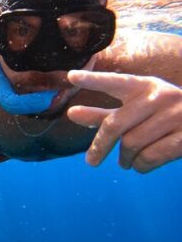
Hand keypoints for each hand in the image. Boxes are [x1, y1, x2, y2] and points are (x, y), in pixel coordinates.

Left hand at [67, 70, 181, 172]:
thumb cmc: (163, 116)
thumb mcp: (137, 109)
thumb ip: (104, 113)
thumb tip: (70, 114)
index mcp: (144, 86)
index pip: (114, 82)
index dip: (93, 79)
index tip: (71, 75)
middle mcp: (159, 97)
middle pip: (115, 125)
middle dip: (99, 146)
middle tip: (91, 162)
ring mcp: (176, 116)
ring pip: (131, 144)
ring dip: (124, 159)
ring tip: (125, 161)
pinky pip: (150, 158)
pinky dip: (140, 166)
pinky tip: (139, 165)